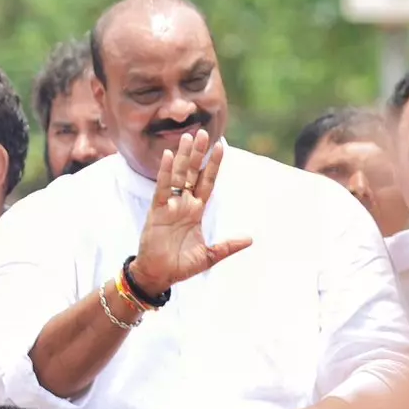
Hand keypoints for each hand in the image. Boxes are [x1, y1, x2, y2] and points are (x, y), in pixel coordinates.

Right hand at [132, 129, 250, 295]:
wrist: (160, 276)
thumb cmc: (180, 266)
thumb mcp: (209, 255)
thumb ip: (227, 245)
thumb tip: (250, 239)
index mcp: (196, 211)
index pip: (207, 183)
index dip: (214, 165)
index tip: (221, 146)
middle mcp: (184, 204)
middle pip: (193, 173)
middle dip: (198, 154)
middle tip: (203, 132)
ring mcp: (170, 206)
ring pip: (178, 175)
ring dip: (183, 156)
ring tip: (188, 137)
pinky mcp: (157, 211)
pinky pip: (162, 188)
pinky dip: (166, 172)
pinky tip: (170, 156)